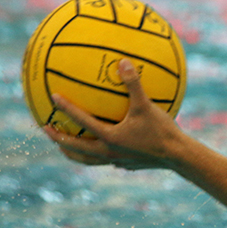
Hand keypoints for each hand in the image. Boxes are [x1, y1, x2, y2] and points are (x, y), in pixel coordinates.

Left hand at [43, 58, 187, 169]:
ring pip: (87, 160)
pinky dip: (96, 155)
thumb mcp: (147, 106)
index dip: (66, 108)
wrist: (180, 157)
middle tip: (46, 128)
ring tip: (64, 145)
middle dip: (58, 138)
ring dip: (73, 152)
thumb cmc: (163, 132)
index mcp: (109, 137)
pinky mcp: (128, 165)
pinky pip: (105, 161)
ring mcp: (117, 161)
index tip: (53, 98)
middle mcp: (109, 153)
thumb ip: (134, 84)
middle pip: (75, 149)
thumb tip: (123, 62)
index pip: (82, 122)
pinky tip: (101, 148)